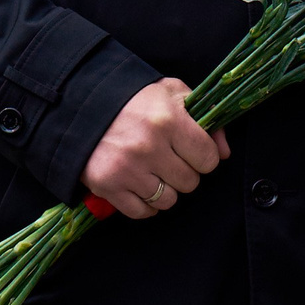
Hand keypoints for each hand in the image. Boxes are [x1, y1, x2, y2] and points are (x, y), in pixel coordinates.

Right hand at [80, 78, 229, 220]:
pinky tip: (140, 185)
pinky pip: (142, 212)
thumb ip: (203, 117)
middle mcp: (149, 147)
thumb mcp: (171, 92)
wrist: (79, 104)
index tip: (192, 150)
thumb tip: (225, 152)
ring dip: (165, 189)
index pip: (208, 159)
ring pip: (168, 201)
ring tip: (153, 171)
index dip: (204, 156)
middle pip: (190, 182)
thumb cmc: (131, 97)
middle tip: (170, 159)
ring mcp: (128, 170)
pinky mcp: (108, 186)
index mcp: (168, 120)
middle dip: (184, 172)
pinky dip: (145, 204)